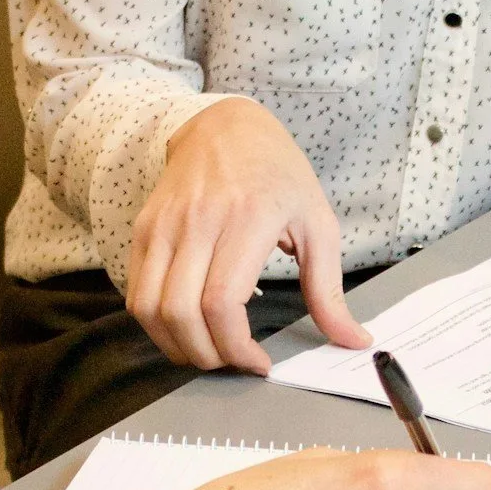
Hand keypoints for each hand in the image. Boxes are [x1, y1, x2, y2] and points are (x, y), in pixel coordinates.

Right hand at [128, 98, 372, 372]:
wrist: (225, 126)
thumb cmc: (277, 174)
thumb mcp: (317, 224)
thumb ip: (329, 290)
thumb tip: (353, 340)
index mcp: (247, 218)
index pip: (222, 302)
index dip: (236, 347)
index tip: (258, 362)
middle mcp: (198, 221)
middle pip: (181, 314)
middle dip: (207, 356)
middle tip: (233, 362)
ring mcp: (164, 225)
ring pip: (150, 309)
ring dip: (176, 346)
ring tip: (208, 351)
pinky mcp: (144, 229)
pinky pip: (136, 293)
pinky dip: (156, 324)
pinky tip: (186, 328)